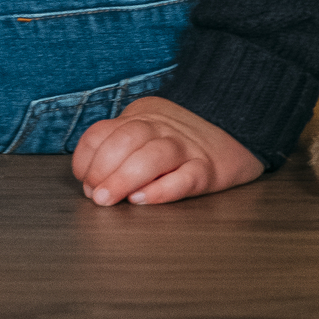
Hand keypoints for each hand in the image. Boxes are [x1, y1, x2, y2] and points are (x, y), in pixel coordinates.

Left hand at [71, 95, 262, 206]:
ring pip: (153, 156)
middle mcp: (161, 130)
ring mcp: (185, 148)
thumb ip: (119, 148)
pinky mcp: (206, 170)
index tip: (84, 180)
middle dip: (104, 168)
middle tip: (96, 196)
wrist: (234, 128)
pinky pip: (185, 177)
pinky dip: (161, 189)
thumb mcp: (146, 130)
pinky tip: (143, 200)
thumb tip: (90, 185)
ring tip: (109, 200)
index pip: (104, 131)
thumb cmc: (178, 138)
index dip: (87, 157)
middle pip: (127, 140)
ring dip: (125, 178)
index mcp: (141, 118)